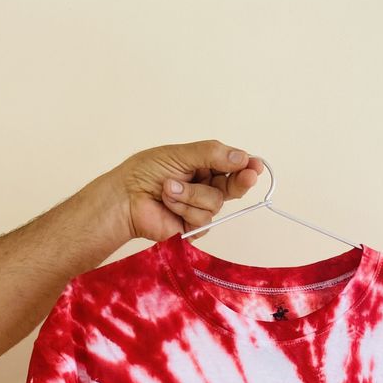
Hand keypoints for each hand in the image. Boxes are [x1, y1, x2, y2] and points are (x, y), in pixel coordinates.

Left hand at [111, 140, 263, 243]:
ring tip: (168, 189)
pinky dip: (184, 209)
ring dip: (190, 194)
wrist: (126, 198)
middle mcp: (205, 187)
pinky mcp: (193, 228)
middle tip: (247, 175)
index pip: (232, 166)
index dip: (246, 166)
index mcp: (204, 166)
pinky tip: (168, 204)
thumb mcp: (180, 154)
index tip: (256, 165)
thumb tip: (241, 157)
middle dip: (239, 181)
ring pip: (215, 203)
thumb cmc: (146, 172)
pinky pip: (202, 220)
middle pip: (233, 187)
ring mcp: (200, 208)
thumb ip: (211, 155)